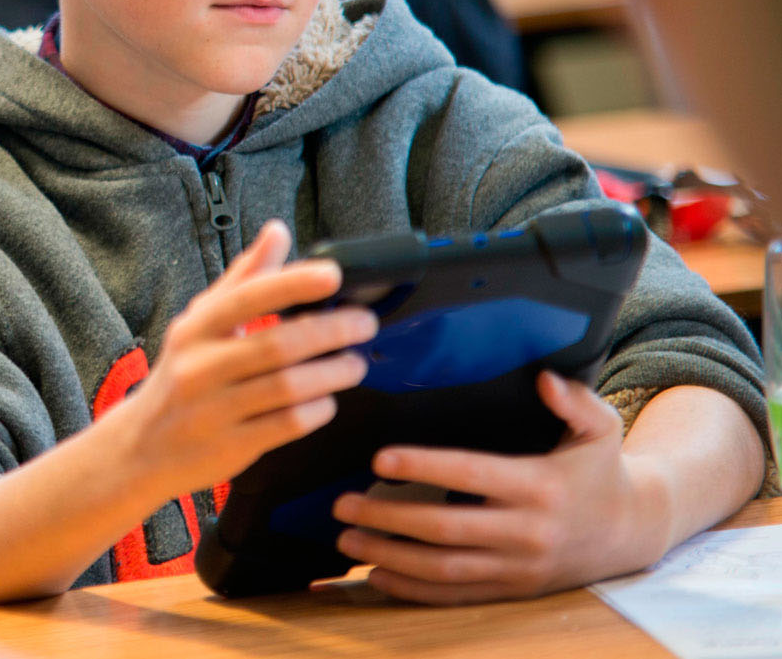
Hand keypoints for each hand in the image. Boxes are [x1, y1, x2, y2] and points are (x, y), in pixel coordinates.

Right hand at [126, 221, 375, 499]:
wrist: (142, 445)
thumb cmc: (183, 375)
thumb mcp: (200, 323)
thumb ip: (244, 279)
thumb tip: (278, 230)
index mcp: (196, 328)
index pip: (248, 297)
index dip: (293, 284)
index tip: (333, 276)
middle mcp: (201, 366)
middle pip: (277, 344)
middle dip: (331, 331)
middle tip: (364, 324)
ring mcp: (215, 409)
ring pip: (288, 387)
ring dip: (332, 373)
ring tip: (354, 363)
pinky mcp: (231, 446)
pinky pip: (286, 425)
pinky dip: (316, 410)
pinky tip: (327, 400)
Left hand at [332, 371, 654, 602]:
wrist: (631, 531)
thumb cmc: (600, 470)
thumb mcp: (601, 428)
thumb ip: (574, 400)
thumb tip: (544, 377)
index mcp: (541, 487)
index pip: (471, 475)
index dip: (423, 467)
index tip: (378, 459)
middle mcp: (528, 533)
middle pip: (446, 529)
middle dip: (388, 518)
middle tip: (341, 503)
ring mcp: (518, 568)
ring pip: (444, 568)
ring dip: (389, 555)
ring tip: (346, 537)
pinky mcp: (512, 590)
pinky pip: (455, 595)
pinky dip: (413, 589)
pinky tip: (376, 574)